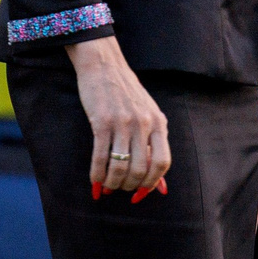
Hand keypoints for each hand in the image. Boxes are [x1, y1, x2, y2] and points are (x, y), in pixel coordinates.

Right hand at [68, 36, 169, 195]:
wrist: (104, 66)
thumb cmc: (126, 94)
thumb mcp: (148, 115)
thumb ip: (153, 143)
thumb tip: (158, 184)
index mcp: (159, 123)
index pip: (163, 163)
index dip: (152, 183)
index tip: (141, 192)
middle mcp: (144, 124)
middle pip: (141, 169)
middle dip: (129, 186)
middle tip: (120, 189)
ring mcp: (123, 123)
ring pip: (120, 166)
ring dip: (112, 183)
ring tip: (107, 186)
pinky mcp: (101, 122)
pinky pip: (101, 156)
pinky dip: (97, 174)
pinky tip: (94, 180)